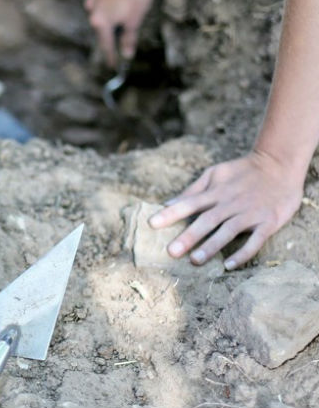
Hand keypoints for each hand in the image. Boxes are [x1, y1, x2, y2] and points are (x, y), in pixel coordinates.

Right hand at [84, 0, 152, 67]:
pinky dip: (108, 5)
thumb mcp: (135, 21)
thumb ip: (128, 40)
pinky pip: (100, 2)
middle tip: (124, 35)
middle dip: (112, 34)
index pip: (106, 46)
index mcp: (101, 24)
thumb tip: (127, 55)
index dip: (111, 58)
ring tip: (125, 10)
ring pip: (101, 15)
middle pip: (102, 30)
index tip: (113, 66)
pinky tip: (119, 0)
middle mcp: (92, 13)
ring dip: (111, 18)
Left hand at [148, 151, 303, 269]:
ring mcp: (249, 213)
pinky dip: (243, 253)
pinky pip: (255, 240)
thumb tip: (167, 203)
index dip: (170, 213)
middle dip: (188, 236)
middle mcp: (230, 203)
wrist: (280, 165)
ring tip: (195, 260)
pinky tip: (229, 265)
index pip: (189, 203)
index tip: (152, 224)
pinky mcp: (268, 222)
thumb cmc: (242, 172)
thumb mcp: (215, 173)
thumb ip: (192, 190)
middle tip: (171, 252)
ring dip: (212, 246)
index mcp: (215, 192)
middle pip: (207, 220)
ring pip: (228, 231)